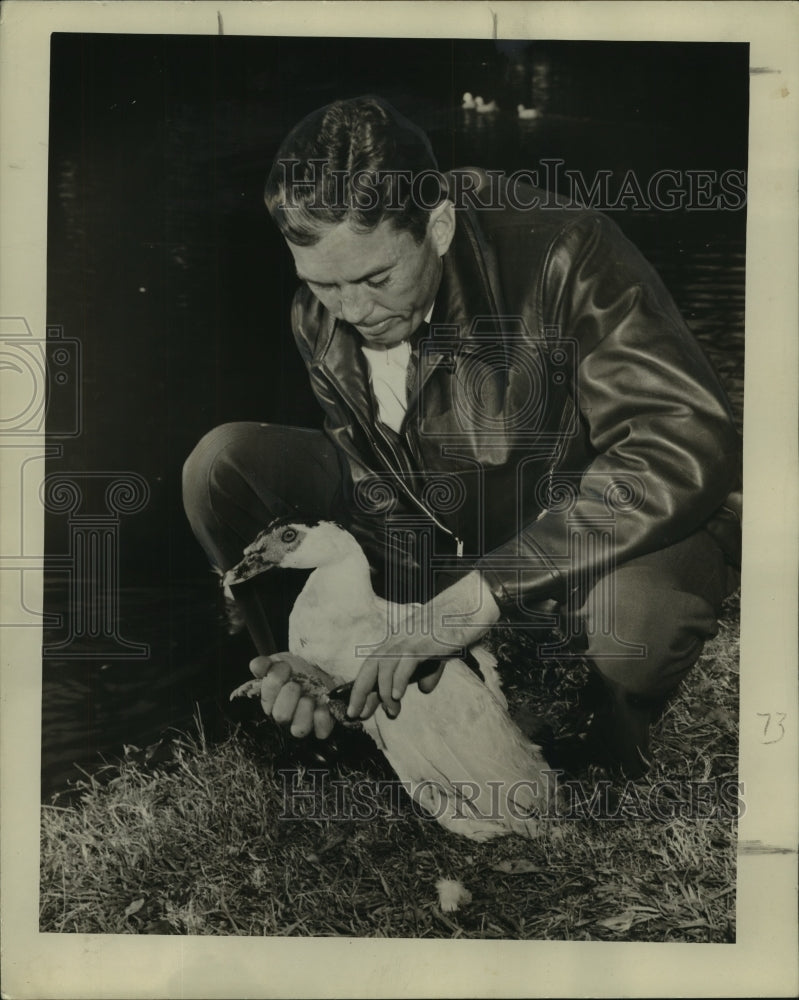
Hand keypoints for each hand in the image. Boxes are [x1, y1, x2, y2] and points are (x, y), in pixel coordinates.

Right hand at [249, 652, 335, 739]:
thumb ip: (265, 665)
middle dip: (289, 695)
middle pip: (281, 716)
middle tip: (297, 684)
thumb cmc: (295, 671)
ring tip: (310, 697)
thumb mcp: (279, 663)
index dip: (275, 683)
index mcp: (271, 702)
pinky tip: (323, 705)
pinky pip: (321, 732)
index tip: (285, 667)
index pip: (267, 701)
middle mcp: (286, 716)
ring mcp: (304, 723)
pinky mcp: (321, 727)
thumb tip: (256, 665)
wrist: (320, 672)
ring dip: (305, 709)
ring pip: (299, 729)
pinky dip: (322, 718)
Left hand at [347, 570, 500, 719]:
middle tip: (354, 714)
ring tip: (392, 711)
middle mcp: (397, 639)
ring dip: (383, 693)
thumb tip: (424, 689)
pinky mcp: (422, 642)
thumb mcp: (438, 652)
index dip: (364, 688)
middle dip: (359, 692)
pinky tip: (397, 696)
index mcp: (398, 640)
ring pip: (384, 668)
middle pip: (370, 667)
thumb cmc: (455, 626)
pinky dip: (397, 681)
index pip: (374, 666)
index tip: (359, 709)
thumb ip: (429, 669)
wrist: (469, 604)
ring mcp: (408, 639)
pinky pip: (403, 664)